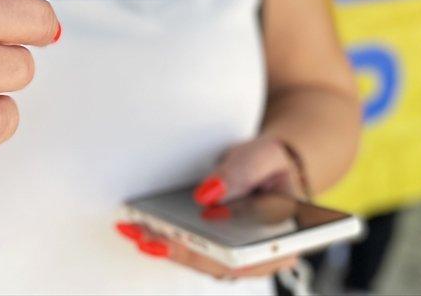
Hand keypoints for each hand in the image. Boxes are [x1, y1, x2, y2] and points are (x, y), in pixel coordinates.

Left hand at [113, 135, 305, 278]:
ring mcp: (236, 257)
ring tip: (136, 230)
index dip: (221, 250)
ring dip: (168, 247)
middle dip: (182, 249)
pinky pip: (191, 251)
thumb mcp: (263, 157)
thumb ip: (242, 173)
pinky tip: (141, 228)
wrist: (261, 166)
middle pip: (219, 262)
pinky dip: (166, 241)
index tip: (192, 235)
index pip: (251, 254)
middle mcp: (260, 256)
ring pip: (201, 260)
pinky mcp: (215, 251)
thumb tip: (207, 194)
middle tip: (149, 236)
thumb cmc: (267, 164)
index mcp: (284, 238)